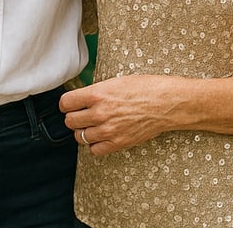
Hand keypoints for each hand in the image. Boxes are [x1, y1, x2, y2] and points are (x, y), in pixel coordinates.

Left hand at [59, 75, 176, 155]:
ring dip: (85, 131)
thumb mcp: (117, 81)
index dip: (67, 103)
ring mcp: (108, 130)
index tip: (71, 104)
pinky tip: (103, 136)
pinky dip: (96, 144)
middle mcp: (99, 113)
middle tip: (83, 115)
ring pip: (80, 137)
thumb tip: (82, 99)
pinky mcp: (117, 143)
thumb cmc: (147, 88)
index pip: (65, 103)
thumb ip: (97, 91)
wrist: (167, 103)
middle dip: (74, 117)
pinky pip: (94, 150)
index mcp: (98, 93)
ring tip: (96, 125)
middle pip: (70, 121)